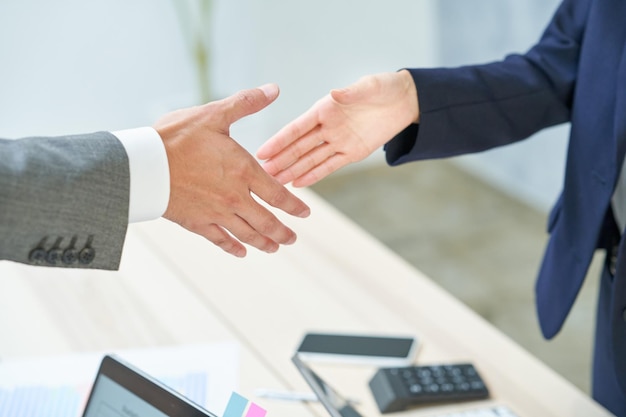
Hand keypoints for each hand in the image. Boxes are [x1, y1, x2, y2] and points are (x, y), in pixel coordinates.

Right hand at [154, 84, 310, 257]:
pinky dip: (232, 247)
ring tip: (274, 249)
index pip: (278, 194)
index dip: (294, 206)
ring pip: (247, 234)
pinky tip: (241, 252)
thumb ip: (246, 103)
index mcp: (243, 171)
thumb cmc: (176, 137)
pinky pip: (219, 239)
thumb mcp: (214, 114)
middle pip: (266, 221)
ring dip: (263, 243)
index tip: (304, 213)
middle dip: (282, 232)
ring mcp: (216, 212)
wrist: (143, 164)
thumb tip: (273, 89)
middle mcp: (234, 197)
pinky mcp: (196, 222)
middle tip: (292, 239)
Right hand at [257, 70, 418, 186]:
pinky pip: (330, 166)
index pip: (297, 128)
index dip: (279, 141)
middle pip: (299, 147)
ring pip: (311, 160)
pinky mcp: (352, 153)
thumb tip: (335, 94)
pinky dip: (314, 175)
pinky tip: (298, 184)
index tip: (262, 152)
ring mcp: (338, 141)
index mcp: (325, 109)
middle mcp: (327, 127)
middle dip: (281, 161)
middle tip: (261, 175)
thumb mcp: (369, 86)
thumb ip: (351, 92)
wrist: (404, 101)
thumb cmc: (384, 88)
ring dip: (293, 171)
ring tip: (274, 183)